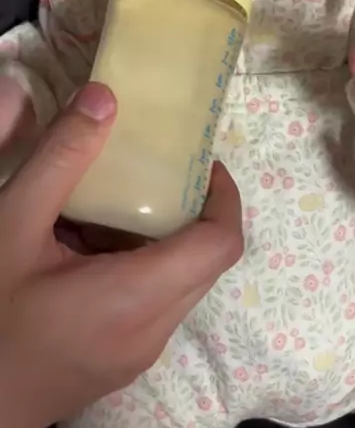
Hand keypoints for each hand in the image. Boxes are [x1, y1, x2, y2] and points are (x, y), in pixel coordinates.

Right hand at [0, 83, 241, 427]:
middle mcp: (152, 332)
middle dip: (190, 210)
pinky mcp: (121, 364)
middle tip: (154, 171)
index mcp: (137, 298)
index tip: (199, 161)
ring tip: (113, 205)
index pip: (220, 245)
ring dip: (159, 239)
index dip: (224, 196)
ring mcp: (139, 355)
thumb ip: (61, 157)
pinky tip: (85, 248)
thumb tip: (104, 98)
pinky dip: (139, 268)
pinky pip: (154, 305)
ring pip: (180, 283)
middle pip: (204, 261)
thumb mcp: (14, 223)